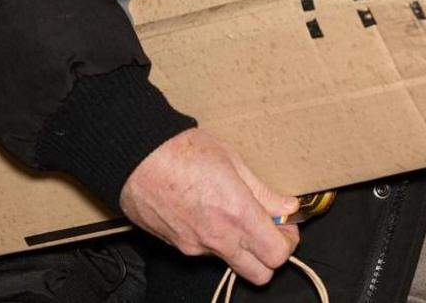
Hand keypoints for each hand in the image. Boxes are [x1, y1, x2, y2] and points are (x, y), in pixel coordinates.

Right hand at [119, 128, 299, 284]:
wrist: (137, 157)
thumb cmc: (182, 151)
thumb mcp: (233, 162)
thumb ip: (263, 192)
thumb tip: (286, 207)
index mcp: (238, 215)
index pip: (278, 254)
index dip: (288, 241)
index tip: (285, 224)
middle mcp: (218, 238)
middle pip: (260, 274)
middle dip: (269, 256)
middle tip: (267, 230)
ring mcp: (196, 247)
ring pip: (231, 262)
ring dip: (241, 247)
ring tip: (232, 213)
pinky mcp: (178, 246)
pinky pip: (205, 252)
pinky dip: (214, 239)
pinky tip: (207, 212)